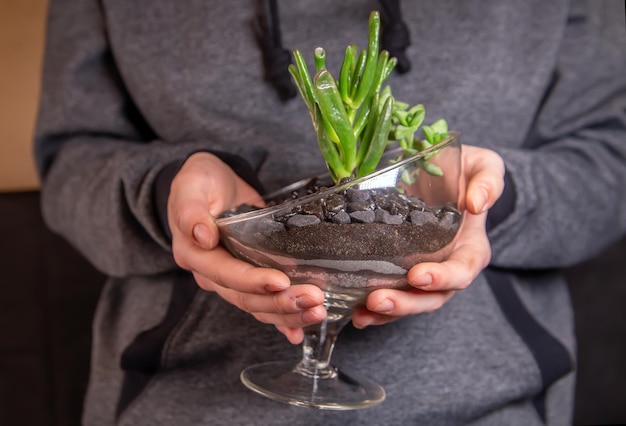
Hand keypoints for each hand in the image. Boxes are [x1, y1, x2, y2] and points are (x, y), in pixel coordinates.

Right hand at [168, 152, 325, 343]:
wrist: (212, 183)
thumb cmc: (201, 181)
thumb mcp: (191, 184)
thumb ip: (190, 209)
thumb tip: (202, 235)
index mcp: (194, 254)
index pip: (225, 274)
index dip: (253, 281)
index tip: (281, 282)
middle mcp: (211, 273)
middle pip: (245, 297)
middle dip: (280, 302)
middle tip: (313, 298)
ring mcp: (230, 279)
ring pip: (258, 306)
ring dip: (288, 313)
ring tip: (318, 311)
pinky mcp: (248, 278)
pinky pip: (264, 304)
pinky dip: (282, 320)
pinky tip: (300, 330)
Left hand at [352, 145, 504, 327]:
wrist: (443, 174)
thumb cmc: (466, 173)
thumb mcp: (484, 167)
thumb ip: (488, 182)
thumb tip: (478, 203)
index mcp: (471, 248)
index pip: (461, 271)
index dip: (442, 278)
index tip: (418, 275)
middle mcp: (448, 268)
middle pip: (432, 297)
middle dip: (406, 302)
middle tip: (379, 300)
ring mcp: (424, 273)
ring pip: (410, 302)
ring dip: (386, 312)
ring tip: (363, 314)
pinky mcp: (401, 272)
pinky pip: (392, 295)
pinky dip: (375, 310)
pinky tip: (356, 312)